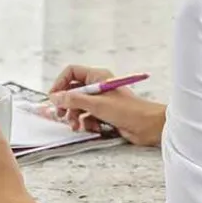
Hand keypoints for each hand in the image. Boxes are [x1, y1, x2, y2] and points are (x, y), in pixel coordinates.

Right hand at [48, 65, 166, 146]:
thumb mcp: (97, 105)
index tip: (53, 98)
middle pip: (72, 91)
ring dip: (75, 117)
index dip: (60, 84)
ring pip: (78, 106)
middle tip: (62, 116)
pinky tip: (92, 128)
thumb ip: (74, 100)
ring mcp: (101, 100)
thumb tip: (56, 97)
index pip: (71, 73)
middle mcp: (98, 86)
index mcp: (97, 76)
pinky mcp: (104, 114)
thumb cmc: (128, 111)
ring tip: (77, 126)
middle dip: (66, 104)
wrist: (148, 125)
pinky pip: (86, 117)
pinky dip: (86, 123)